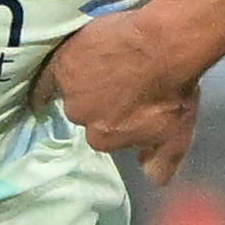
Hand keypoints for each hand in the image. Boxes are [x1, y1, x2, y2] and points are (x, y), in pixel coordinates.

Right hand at [36, 4, 201, 184]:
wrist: (166, 45)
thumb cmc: (174, 92)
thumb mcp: (176, 138)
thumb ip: (160, 163)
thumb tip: (153, 179)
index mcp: (103, 138)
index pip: (103, 134)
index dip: (116, 119)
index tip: (129, 107)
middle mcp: (81, 117)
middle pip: (85, 112)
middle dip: (99, 101)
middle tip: (122, 82)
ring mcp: (70, 88)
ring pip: (71, 89)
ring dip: (84, 81)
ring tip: (107, 66)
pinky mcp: (63, 61)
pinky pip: (47, 76)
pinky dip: (47, 80)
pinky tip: (47, 80)